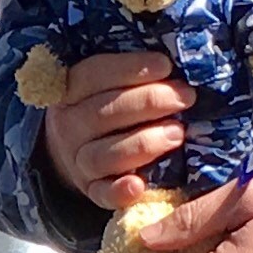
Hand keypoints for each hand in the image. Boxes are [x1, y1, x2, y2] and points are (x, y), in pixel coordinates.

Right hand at [41, 50, 195, 209]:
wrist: (77, 149)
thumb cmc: (107, 105)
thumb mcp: (107, 83)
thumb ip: (132, 71)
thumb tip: (173, 58)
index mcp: (69, 91)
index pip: (92, 75)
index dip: (129, 69)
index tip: (166, 65)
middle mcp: (68, 126)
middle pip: (102, 114)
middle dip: (147, 102)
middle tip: (184, 97)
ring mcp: (78, 160)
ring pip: (102, 154)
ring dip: (142, 142)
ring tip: (177, 133)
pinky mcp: (91, 190)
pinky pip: (101, 194)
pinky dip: (119, 191)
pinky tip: (139, 185)